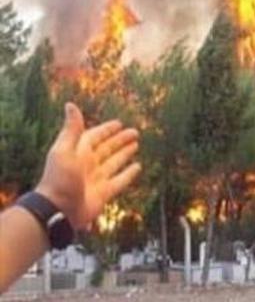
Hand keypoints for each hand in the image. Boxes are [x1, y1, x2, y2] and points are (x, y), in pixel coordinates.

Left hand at [35, 103, 141, 229]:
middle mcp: (88, 164)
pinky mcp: (104, 193)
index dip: (106, 130)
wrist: (58, 210)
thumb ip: (72, 129)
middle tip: (134, 132)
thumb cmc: (59, 179)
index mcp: (79, 152)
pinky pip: (120, 181)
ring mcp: (97, 179)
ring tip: (136, 145)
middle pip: (107, 148)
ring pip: (114, 162)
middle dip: (120, 140)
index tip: (119, 123)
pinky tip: (138, 167)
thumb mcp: (64, 150)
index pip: (95, 136)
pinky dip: (129, 174)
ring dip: (125, 153)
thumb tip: (70, 104)